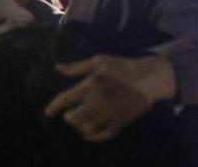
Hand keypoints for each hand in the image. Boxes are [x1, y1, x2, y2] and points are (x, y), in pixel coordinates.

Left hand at [44, 55, 176, 141]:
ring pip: (87, 128)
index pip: (65, 99)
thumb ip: (76, 67)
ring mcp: (109, 114)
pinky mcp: (120, 122)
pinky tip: (89, 134)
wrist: (149, 78)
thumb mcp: (98, 61)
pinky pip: (103, 135)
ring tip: (79, 122)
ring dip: (80, 127)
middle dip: (68, 117)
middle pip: (74, 117)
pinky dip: (94, 137)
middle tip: (68, 115)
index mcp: (90, 85)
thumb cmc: (122, 66)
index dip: (53, 106)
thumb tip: (57, 67)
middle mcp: (97, 102)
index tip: (47, 112)